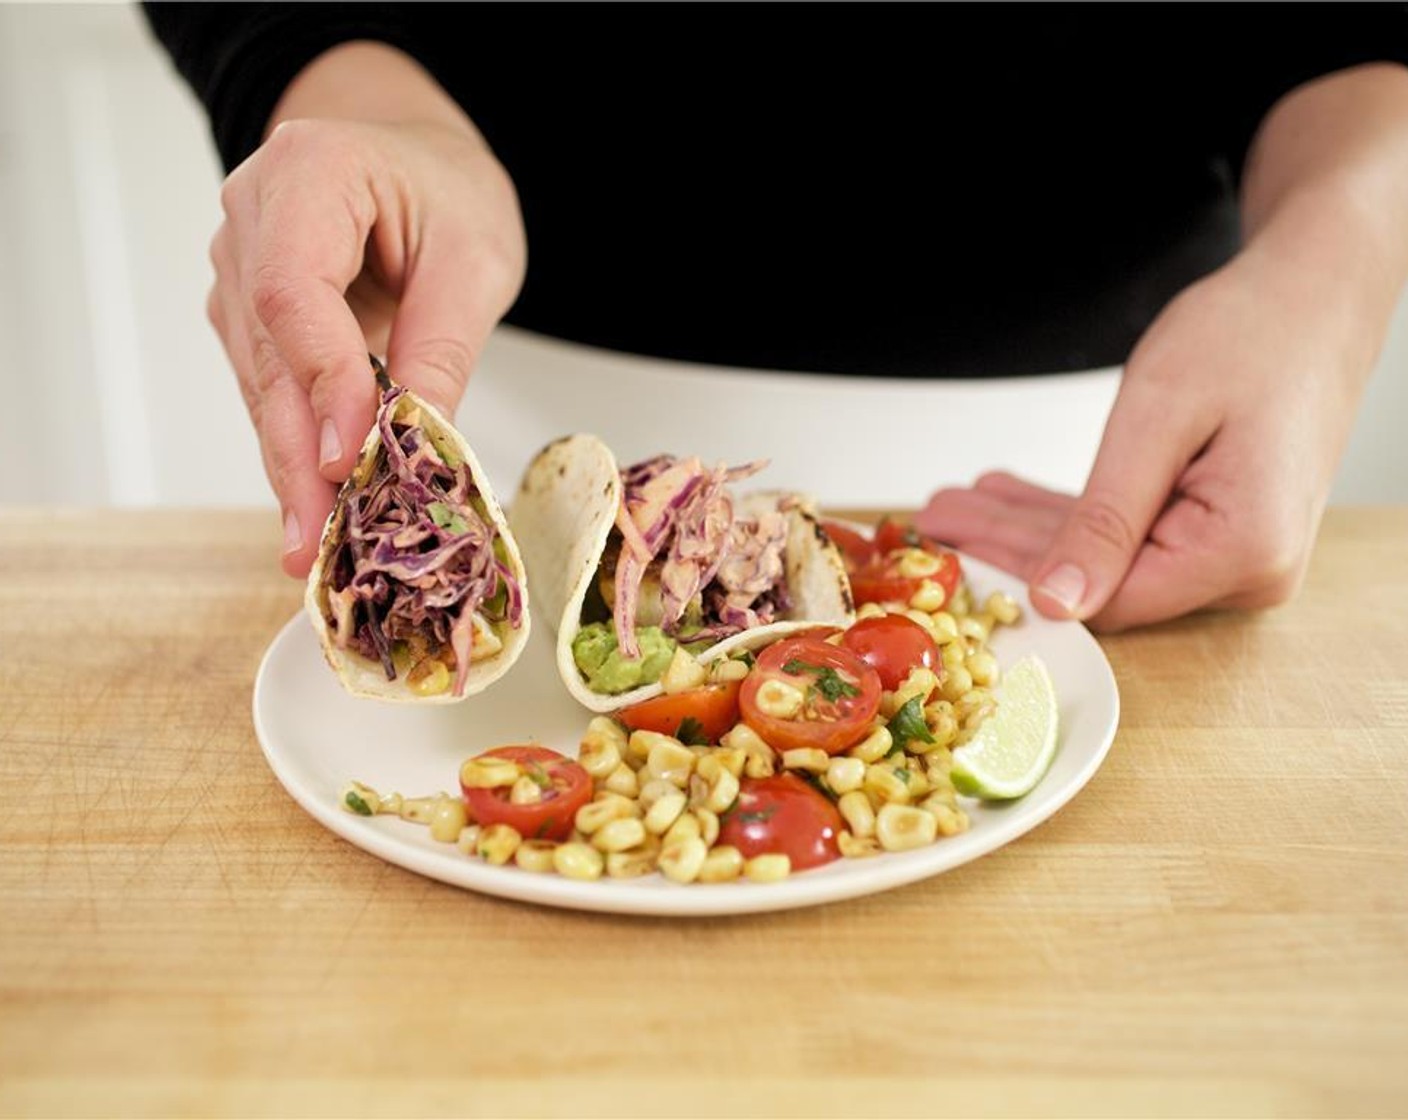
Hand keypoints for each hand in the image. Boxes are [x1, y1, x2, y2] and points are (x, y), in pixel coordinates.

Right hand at [209, 107, 524, 576]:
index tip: (349, 460)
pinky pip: (272, 391)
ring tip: (316, 548)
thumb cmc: (447, 193)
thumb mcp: (475, 258)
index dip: (320, 383)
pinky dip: (298, 449)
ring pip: (261, 384)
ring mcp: (240, 272)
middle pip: (267, 352)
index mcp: (307, 173)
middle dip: (296, 455)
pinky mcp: (251, 319)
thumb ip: (442, 345)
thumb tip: (417, 443)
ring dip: (290, 468)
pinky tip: (316, 510)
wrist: (414, 163)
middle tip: (317, 541)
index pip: (295, 292)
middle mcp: (252, 220)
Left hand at [915, 251, 1368, 630]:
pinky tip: (1009, 496)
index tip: (953, 552)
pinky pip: (1135, 534)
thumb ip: (1107, 520)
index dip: (1023, 576)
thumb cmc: (1252, 335)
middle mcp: (1251, 570)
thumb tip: (1058, 601)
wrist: (1317, 294)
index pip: (1110, 597)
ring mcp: (1239, 555)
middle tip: (937, 519)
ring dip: (1031, 529)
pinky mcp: (1221, 532)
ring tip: (958, 505)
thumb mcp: (1157, 420)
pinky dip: (1074, 515)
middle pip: (1104, 579)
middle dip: (1012, 545)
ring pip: (1110, 557)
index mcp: (1244, 550)